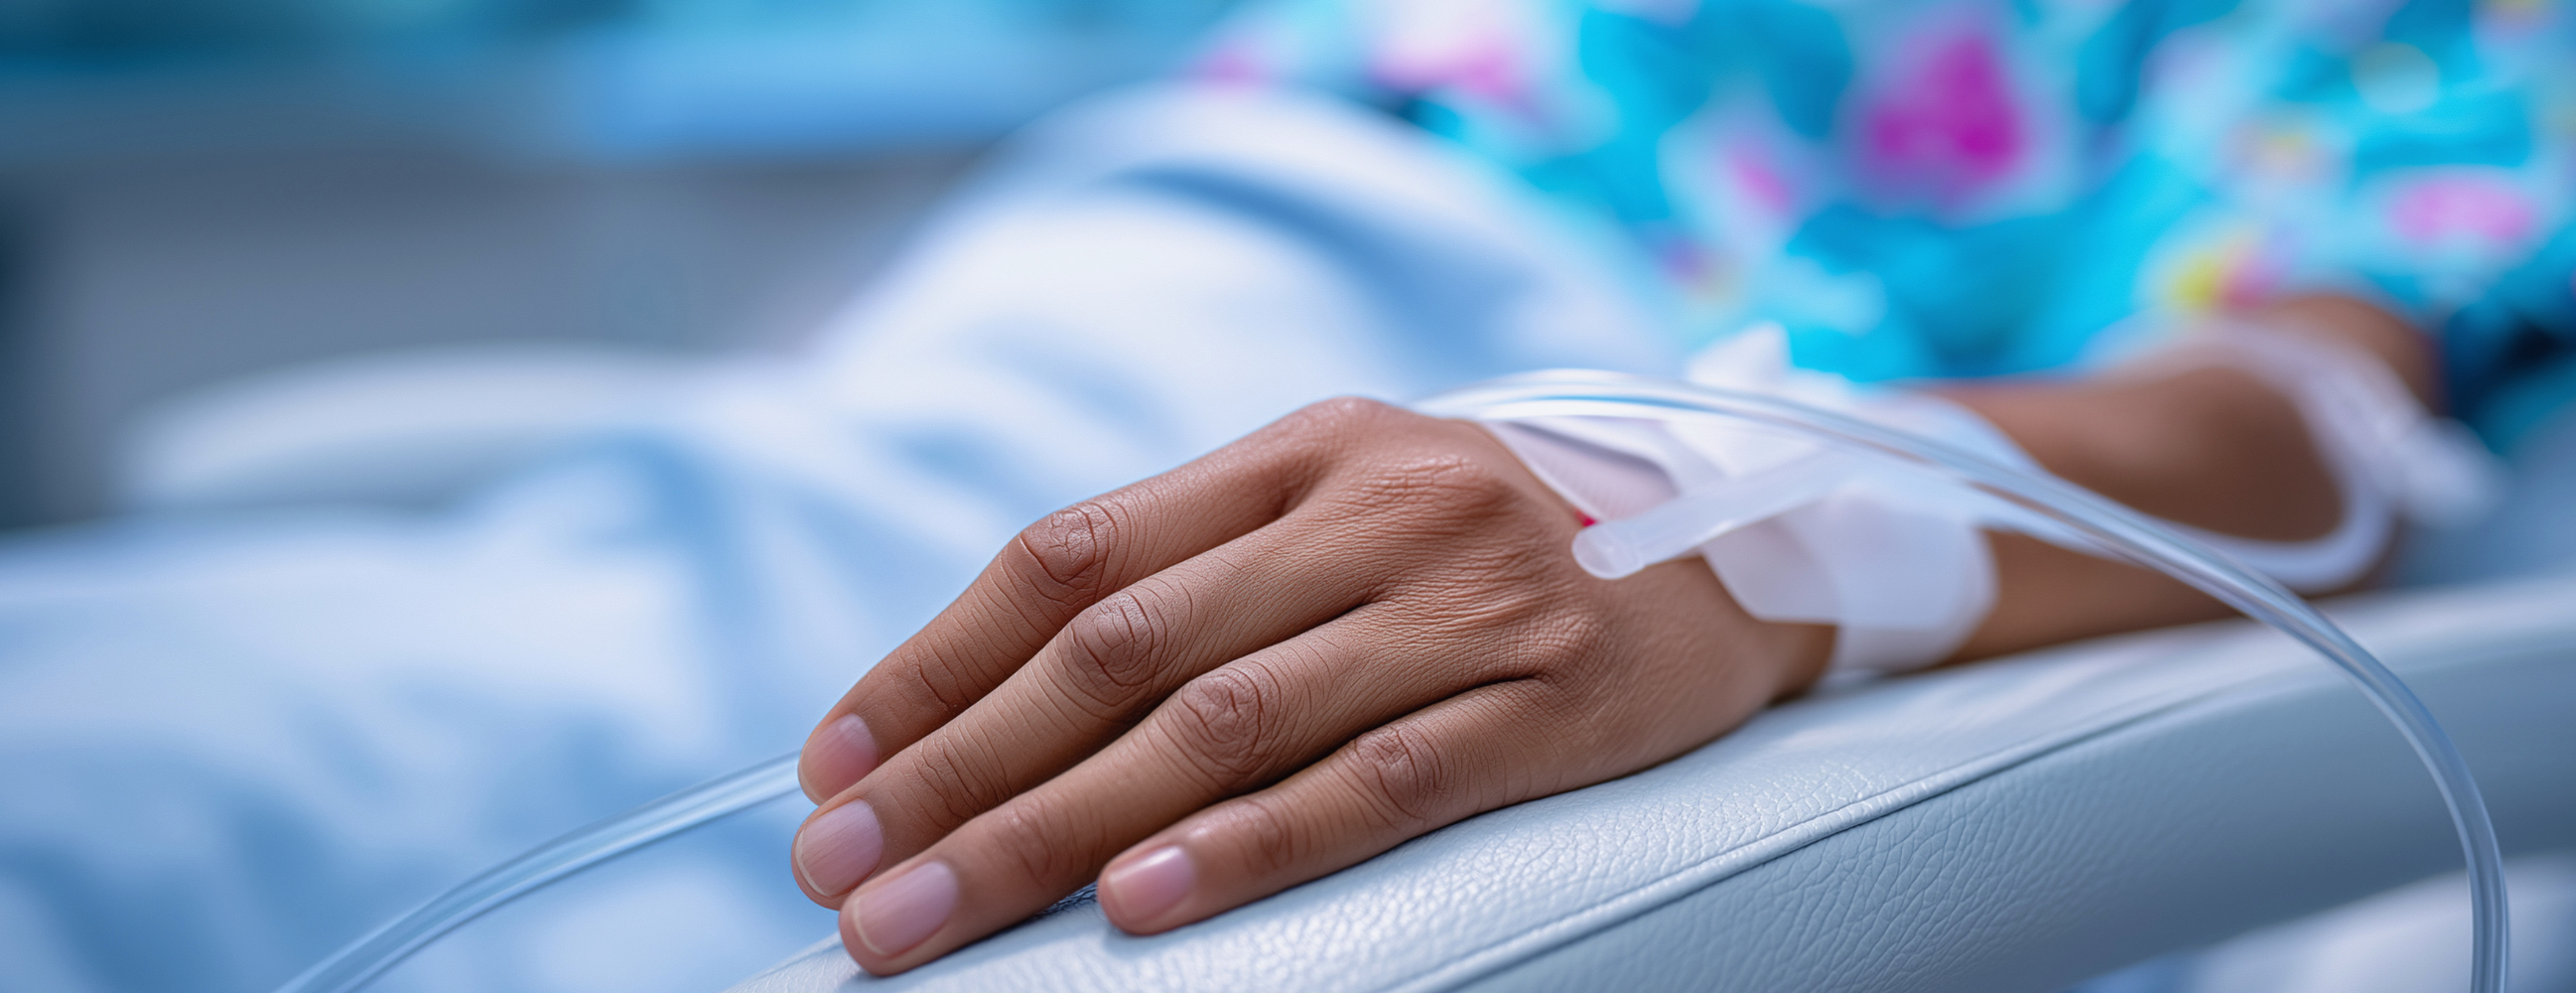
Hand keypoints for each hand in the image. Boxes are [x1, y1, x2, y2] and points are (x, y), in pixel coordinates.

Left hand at [789, 397, 1831, 973]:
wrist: (1743, 548)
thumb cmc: (1492, 549)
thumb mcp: (1349, 506)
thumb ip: (1200, 571)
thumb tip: (985, 705)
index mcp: (1303, 447)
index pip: (1074, 554)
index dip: (935, 664)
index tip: (832, 769)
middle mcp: (1375, 505)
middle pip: (1120, 648)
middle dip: (959, 773)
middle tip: (847, 877)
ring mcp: (1466, 601)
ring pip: (1222, 724)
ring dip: (1056, 831)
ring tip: (940, 914)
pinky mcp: (1550, 702)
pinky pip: (1377, 782)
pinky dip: (1248, 847)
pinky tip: (1142, 906)